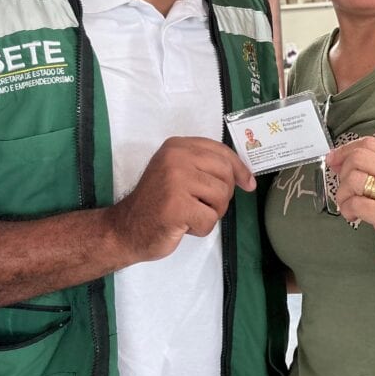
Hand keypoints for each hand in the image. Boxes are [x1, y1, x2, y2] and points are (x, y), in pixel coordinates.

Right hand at [108, 137, 255, 261]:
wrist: (126, 228)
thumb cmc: (157, 203)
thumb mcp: (178, 172)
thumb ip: (205, 167)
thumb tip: (246, 176)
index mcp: (177, 146)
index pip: (221, 151)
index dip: (239, 168)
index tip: (248, 183)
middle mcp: (176, 157)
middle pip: (225, 174)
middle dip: (222, 195)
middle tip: (203, 206)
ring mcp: (175, 180)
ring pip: (221, 197)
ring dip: (211, 213)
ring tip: (189, 214)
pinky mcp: (177, 206)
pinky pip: (210, 220)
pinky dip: (200, 229)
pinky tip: (182, 226)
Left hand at [330, 136, 374, 275]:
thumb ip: (371, 170)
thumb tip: (338, 160)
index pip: (369, 143)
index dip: (345, 150)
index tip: (333, 160)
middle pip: (359, 157)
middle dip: (342, 172)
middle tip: (345, 189)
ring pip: (354, 179)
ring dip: (343, 194)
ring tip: (348, 205)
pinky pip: (356, 204)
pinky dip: (347, 210)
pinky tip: (353, 216)